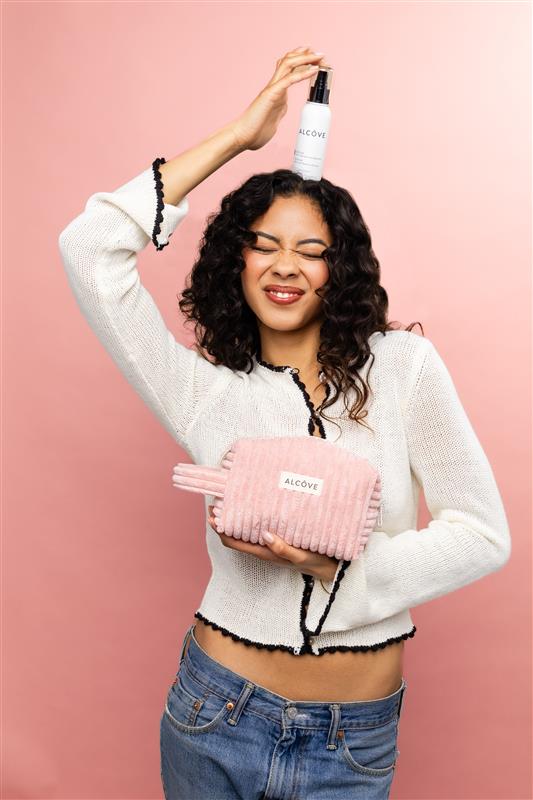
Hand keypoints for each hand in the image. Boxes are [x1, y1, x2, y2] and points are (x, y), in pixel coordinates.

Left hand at [207, 504, 337, 581]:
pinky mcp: (279, 538)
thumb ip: (283, 549)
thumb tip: (264, 535)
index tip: (212, 513)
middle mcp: (263, 547)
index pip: (232, 541)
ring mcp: (270, 543)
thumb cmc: (316, 563)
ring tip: (233, 498)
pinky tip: (257, 504)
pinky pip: (259, 527)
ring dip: (236, 516)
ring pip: (246, 530)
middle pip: (235, 533)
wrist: (331, 569)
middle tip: (219, 499)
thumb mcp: (301, 556)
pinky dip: (252, 516)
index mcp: (264, 552)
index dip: (219, 528)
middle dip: (224, 518)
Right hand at [227, 46, 328, 151]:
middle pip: (289, 62)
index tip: (315, 59)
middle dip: (305, 55)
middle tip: (320, 53)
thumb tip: (283, 109)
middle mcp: (274, 86)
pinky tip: (313, 70)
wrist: (244, 137)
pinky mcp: (271, 94)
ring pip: (288, 64)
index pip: (289, 70)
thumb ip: (279, 110)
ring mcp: (272, 89)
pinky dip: (302, 73)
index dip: (302, 62)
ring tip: (318, 55)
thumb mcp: (274, 119)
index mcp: (276, 91)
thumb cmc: (256, 132)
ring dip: (305, 58)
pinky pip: (288, 80)